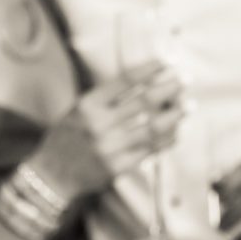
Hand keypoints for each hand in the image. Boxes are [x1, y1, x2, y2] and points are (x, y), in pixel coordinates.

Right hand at [28, 61, 185, 203]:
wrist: (52, 175)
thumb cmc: (66, 138)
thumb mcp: (78, 111)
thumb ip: (105, 99)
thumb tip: (142, 85)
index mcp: (88, 104)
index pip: (125, 81)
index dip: (149, 71)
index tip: (167, 64)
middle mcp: (100, 123)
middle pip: (144, 101)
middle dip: (169, 89)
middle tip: (185, 80)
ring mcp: (111, 146)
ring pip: (152, 127)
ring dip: (174, 115)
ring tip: (188, 106)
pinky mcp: (119, 166)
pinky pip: (150, 150)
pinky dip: (166, 140)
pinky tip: (176, 132)